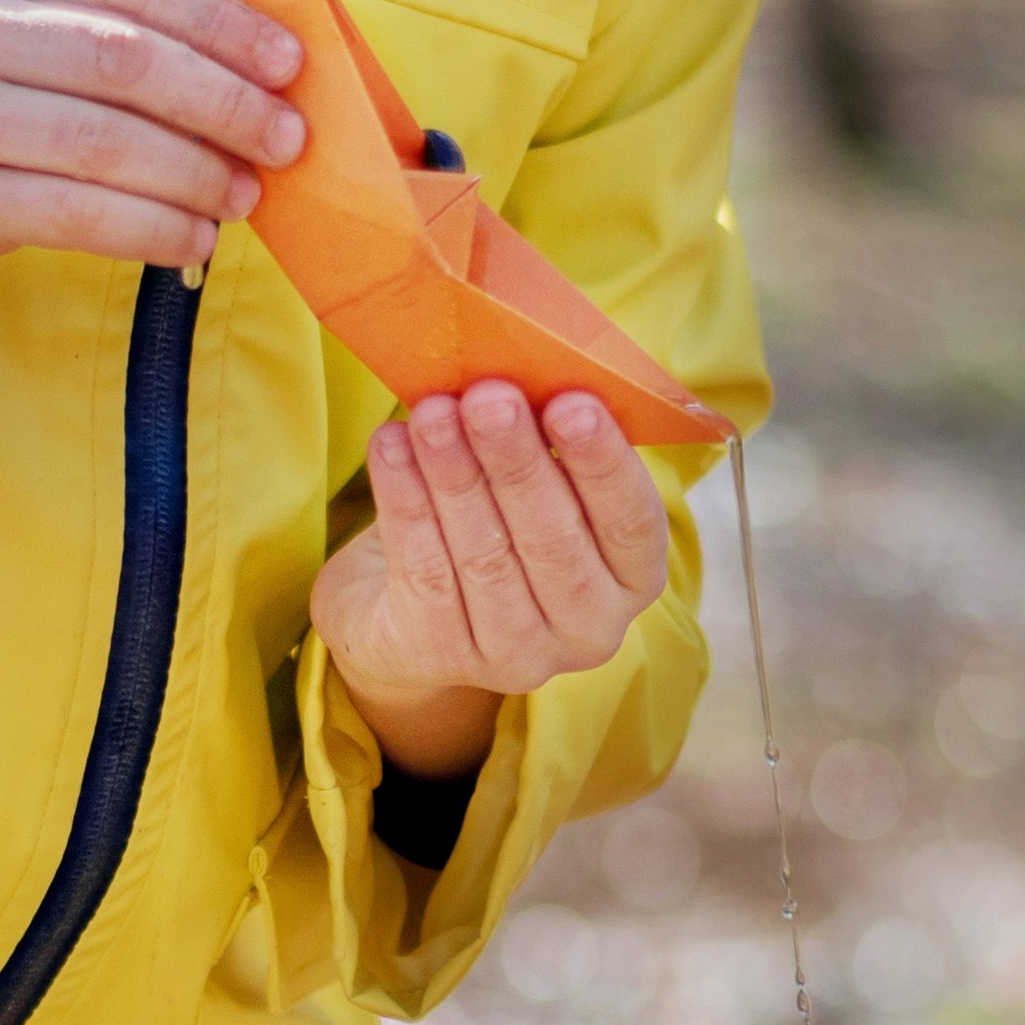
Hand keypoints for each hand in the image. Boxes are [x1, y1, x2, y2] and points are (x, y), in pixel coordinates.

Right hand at [0, 0, 304, 308]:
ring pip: (109, 141)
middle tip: (286, 139)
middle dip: (225, 102)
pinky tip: (194, 239)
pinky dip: (153, 228)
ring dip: (197, 174)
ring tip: (246, 195)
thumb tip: (250, 56)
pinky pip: (80, 212)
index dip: (223, 24)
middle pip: (126, 59)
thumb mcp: (3, 22)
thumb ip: (102, 19)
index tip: (288, 62)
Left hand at [310, 383, 668, 779]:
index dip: (602, 463)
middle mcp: (588, 628)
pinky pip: (424, 571)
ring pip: (485, 556)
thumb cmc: (495, 520)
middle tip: (488, 396)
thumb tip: (521, 368)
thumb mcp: (536, 482)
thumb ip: (547, 439)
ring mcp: (518, 654)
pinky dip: (406, 503)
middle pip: (554, 540)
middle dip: (518, 461)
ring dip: (455, 475)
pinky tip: (391, 448)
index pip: (631, 522)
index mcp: (632, 577)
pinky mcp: (444, 656)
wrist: (406, 607)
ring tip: (431, 412)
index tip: (571, 403)